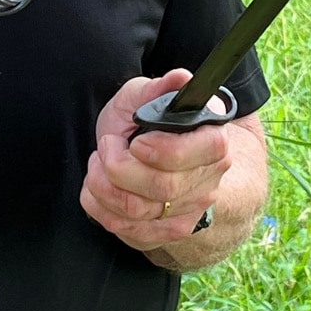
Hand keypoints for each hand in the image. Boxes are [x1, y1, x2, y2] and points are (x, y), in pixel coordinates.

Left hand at [79, 69, 231, 251]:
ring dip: (103, 185)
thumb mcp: (145, 96)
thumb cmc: (148, 121)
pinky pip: (126, 231)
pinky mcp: (166, 232)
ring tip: (99, 162)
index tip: (136, 141)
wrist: (152, 154)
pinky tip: (97, 185)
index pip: (201, 154)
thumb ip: (159, 87)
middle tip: (106, 145)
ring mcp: (189, 211)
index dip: (164, 150)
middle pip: (162, 188)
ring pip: (137, 212)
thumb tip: (180, 78)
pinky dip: (99, 207)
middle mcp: (208, 181)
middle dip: (119, 166)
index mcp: (213, 142)